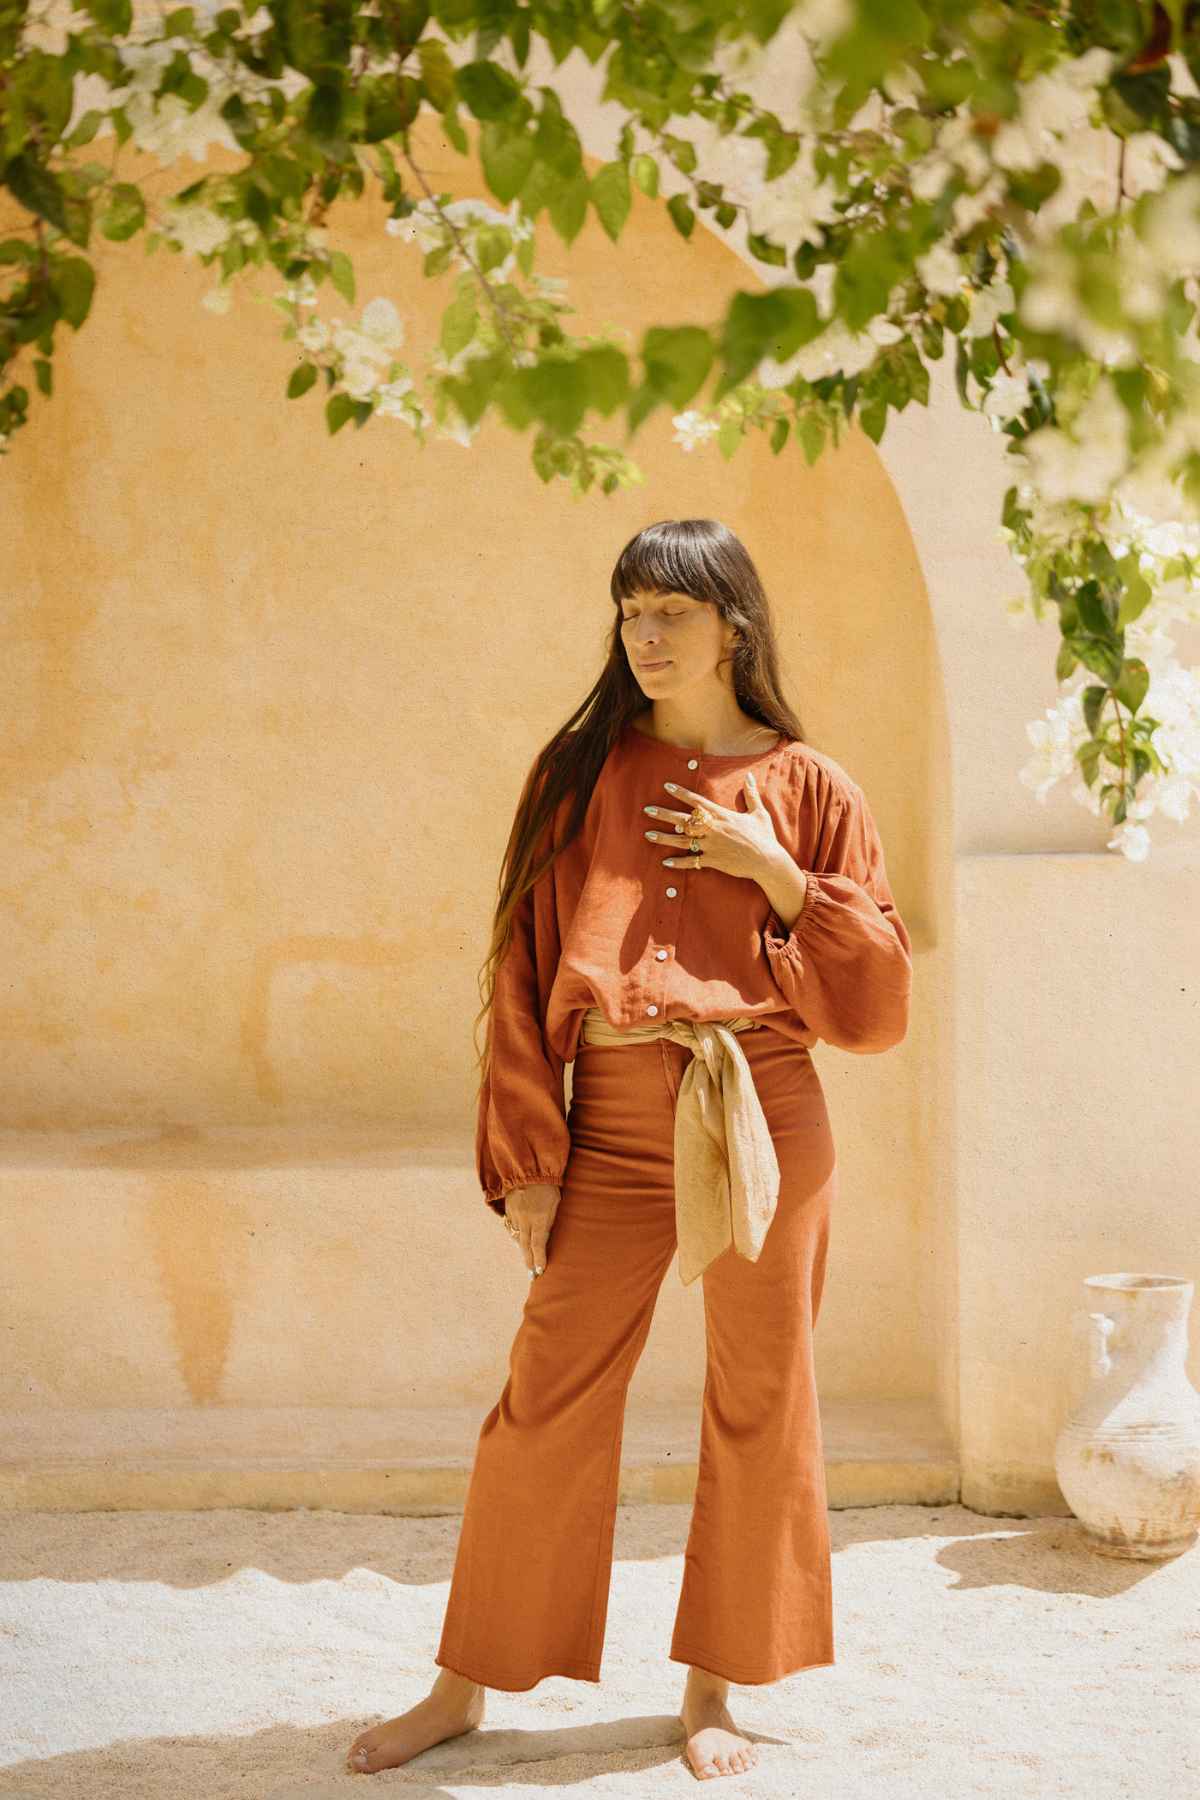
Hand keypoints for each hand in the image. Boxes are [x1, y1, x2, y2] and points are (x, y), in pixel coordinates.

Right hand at [503, 1181, 560, 1274]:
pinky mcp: (508, 1210)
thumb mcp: (555, 1202)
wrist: (527, 1168)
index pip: (538, 1244)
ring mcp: (515, 1215)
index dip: (538, 1259)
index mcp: (538, 1217)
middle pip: (525, 1246)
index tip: (539, 1271)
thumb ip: (550, 1220)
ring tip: (527, 1261)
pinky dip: (516, 1236)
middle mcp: (525, 1219)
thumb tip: (546, 1237)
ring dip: (522, 1250)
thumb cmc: (548, 1185)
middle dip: (528, 1262)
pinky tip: (519, 1242)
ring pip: (517, 1237)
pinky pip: (511, 1227)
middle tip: (531, 1275)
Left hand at [642, 771, 782, 881]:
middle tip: (647, 810)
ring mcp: (711, 845)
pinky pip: (692, 861)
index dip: (681, 793)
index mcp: (722, 815)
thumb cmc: (764, 837)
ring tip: (648, 835)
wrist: (768, 861)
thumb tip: (749, 776)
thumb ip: (751, 794)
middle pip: (684, 819)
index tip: (666, 786)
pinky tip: (665, 862)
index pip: (697, 801)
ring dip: (664, 838)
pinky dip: (678, 862)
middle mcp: (713, 828)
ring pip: (683, 840)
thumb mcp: (759, 813)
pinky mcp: (713, 860)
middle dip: (664, 814)